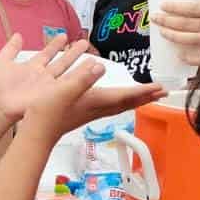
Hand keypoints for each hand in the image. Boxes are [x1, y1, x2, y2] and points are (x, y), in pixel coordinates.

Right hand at [0, 35, 164, 135]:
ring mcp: (91, 112)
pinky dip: (121, 101)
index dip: (143, 90)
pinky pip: (111, 106)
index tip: (160, 86)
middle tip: (164, 92)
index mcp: (95, 101)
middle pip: (128, 102)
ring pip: (120, 105)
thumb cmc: (46, 111)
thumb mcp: (62, 90)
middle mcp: (97, 108)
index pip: (125, 95)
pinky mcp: (84, 113)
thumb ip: (82, 78)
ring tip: (147, 95)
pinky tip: (118, 99)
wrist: (35, 132)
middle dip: (146, 96)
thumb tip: (99, 67)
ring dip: (136, 99)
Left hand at [150, 0, 199, 67]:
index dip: (178, 7)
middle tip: (156, 18)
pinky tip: (180, 56)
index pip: (196, 7)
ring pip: (195, 39)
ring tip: (163, 32)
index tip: (163, 5)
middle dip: (169, 20)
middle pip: (190, 23)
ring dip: (176, 36)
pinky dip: (192, 58)